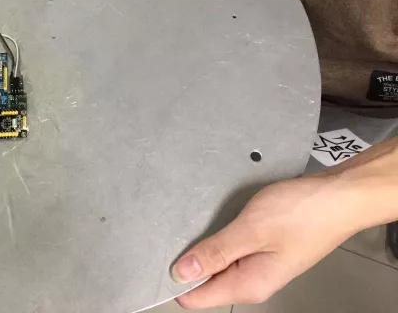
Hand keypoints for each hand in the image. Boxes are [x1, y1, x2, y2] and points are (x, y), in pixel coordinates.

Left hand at [171, 138, 397, 308]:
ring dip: (202, 248)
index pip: (198, 298)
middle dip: (187, 263)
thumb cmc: (301, 213)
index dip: (175, 282)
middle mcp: (252, 281)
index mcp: (249, 284)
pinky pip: (230, 250)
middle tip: (169, 234)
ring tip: (189, 224)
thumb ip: (214, 252)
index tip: (155, 261)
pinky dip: (217, 239)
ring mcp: (259, 264)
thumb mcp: (251, 231)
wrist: (339, 196)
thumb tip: (181, 273)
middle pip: (206, 281)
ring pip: (217, 264)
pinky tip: (213, 221)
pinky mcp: (263, 248)